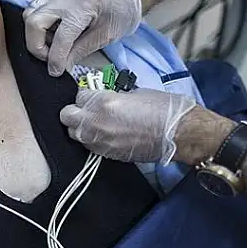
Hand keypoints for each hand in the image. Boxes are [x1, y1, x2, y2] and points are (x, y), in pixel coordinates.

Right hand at [23, 0, 141, 76]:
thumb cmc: (121, 10)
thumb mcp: (104, 36)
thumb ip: (80, 51)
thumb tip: (62, 65)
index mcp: (83, 6)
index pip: (60, 38)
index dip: (55, 59)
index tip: (55, 70)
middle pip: (33, 22)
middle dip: (37, 46)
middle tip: (49, 58)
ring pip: (29, 15)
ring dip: (36, 35)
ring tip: (52, 44)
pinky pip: (36, 10)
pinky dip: (39, 26)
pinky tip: (54, 33)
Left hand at [60, 88, 196, 163]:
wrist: (179, 134)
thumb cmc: (164, 110)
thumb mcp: (135, 92)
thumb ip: (113, 96)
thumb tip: (103, 97)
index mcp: (103, 102)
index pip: (79, 95)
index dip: (87, 94)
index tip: (94, 95)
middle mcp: (96, 123)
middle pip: (67, 116)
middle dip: (76, 110)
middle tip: (88, 108)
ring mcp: (100, 141)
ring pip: (74, 133)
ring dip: (81, 126)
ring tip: (96, 122)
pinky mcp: (107, 154)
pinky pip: (89, 145)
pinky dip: (92, 139)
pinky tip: (105, 134)